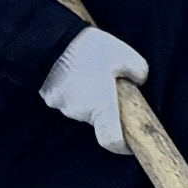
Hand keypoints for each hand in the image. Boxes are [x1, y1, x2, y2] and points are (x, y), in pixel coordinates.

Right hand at [35, 24, 150, 157]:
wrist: (48, 41)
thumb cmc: (89, 50)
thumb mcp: (125, 55)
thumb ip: (138, 72)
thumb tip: (139, 81)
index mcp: (101, 108)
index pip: (112, 141)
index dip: (123, 146)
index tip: (131, 144)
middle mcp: (80, 112)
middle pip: (98, 118)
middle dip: (107, 104)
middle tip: (112, 81)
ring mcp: (61, 106)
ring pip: (82, 106)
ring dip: (90, 93)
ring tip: (91, 68)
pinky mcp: (48, 96)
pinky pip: (67, 97)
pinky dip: (74, 87)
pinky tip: (76, 68)